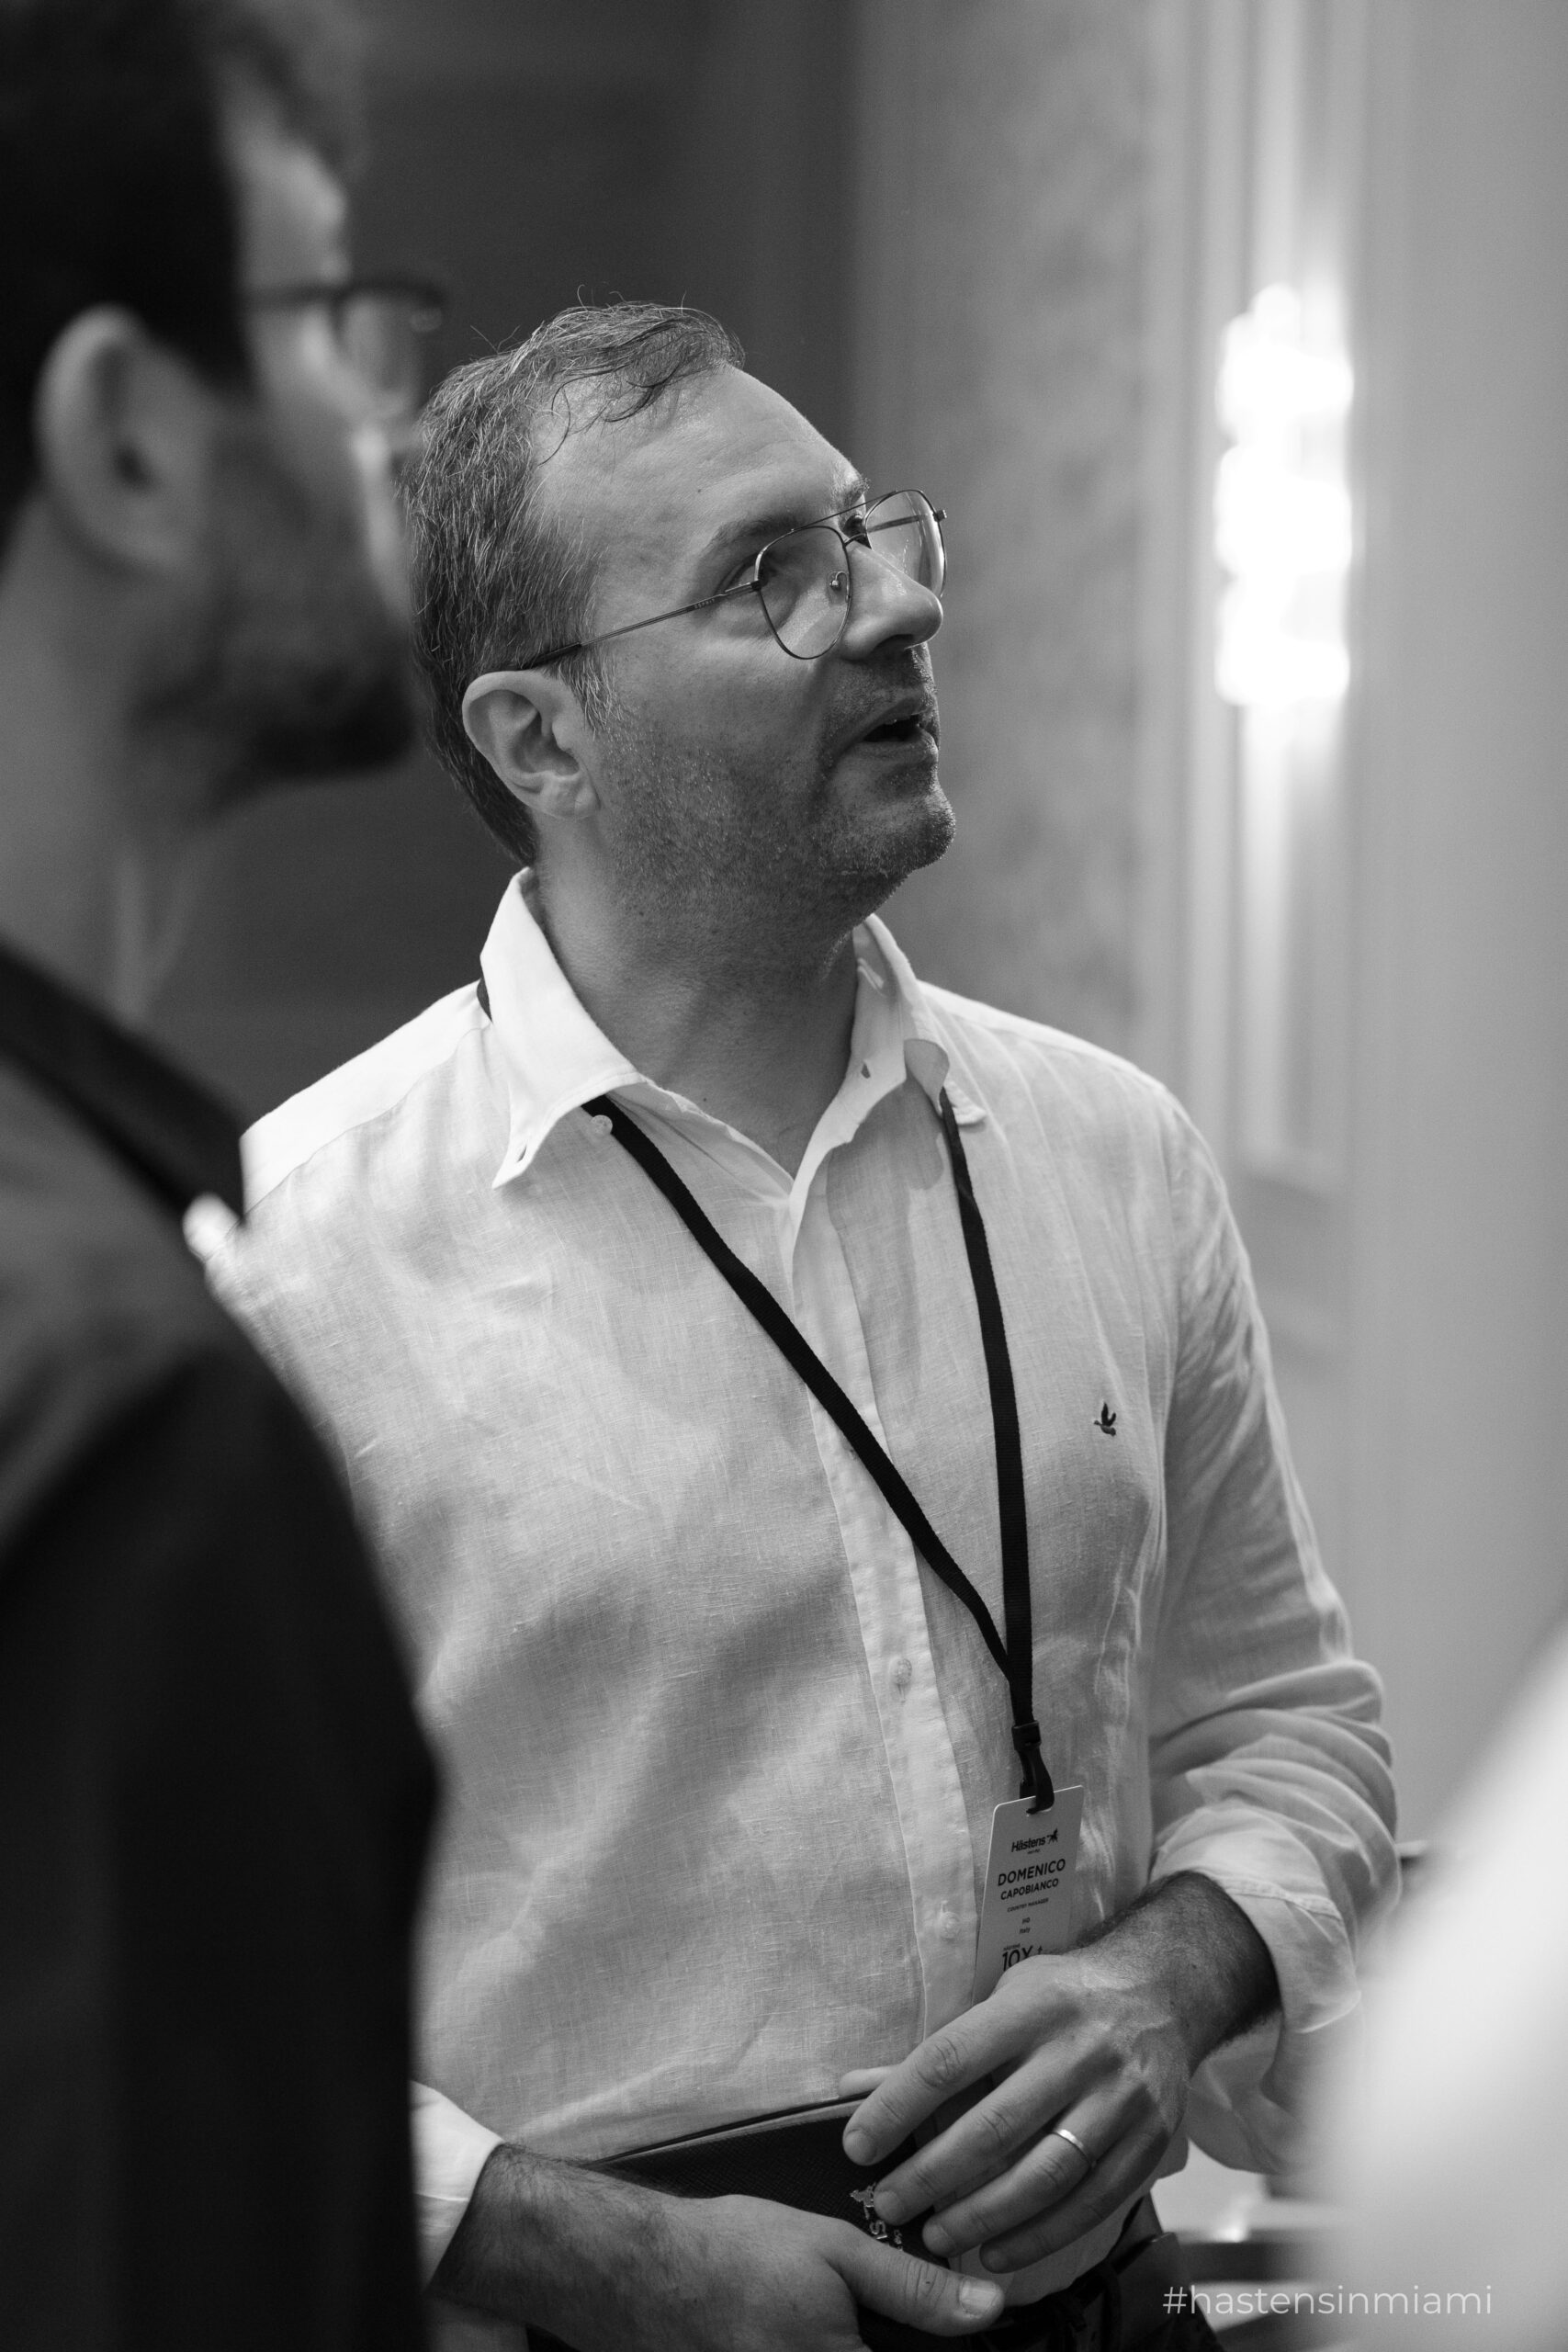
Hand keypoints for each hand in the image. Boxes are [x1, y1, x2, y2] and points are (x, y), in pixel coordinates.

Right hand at [431, 2142, 1005, 2350]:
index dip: (946, 2350)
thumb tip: (991, 2307)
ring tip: (831, 2315)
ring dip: (851, 2340)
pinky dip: (824, 2344)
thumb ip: (914, 2289)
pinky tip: (798, 2319)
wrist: (637, 2272)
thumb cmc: (735, 2253)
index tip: (958, 2332)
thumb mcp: (833, 2252)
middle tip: (867, 2311)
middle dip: (893, 2340)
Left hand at [841, 1874, 1276, 2274]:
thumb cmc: (1060, 1998)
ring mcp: (1121, 2099)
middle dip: (934, 2175)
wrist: (1162, 1992)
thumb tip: (855, 2086)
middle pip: (996, 2125)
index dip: (898, 2106)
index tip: (858, 2146)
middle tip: (891, 2205)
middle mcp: (1080, 2050)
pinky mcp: (1150, 2142)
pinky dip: (1039, 2236)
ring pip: (1045, 2173)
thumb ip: (936, 2052)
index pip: (950, 2058)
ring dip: (983, 2216)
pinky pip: (1091, 2203)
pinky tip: (996, 2252)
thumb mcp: (1000, 2000)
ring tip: (936, 2236)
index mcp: (1031, 2005)